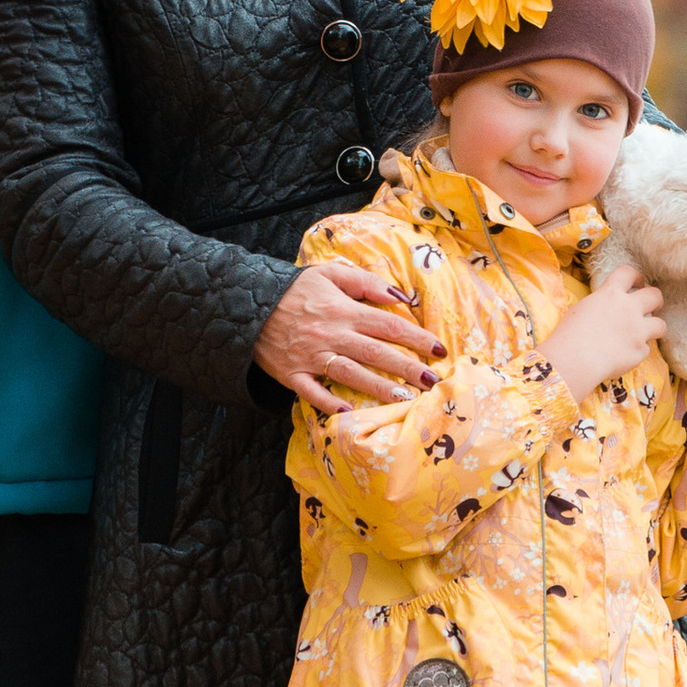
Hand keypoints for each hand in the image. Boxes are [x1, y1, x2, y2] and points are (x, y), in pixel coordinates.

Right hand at [257, 265, 443, 410]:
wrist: (247, 304)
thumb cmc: (294, 289)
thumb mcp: (329, 274)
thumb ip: (365, 282)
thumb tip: (399, 297)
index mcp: (343, 311)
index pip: (388, 325)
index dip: (416, 337)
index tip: (439, 349)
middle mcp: (332, 336)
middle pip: (376, 353)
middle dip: (407, 368)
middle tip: (433, 380)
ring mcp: (312, 357)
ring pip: (351, 375)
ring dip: (379, 388)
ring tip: (405, 400)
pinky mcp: (292, 375)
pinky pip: (312, 393)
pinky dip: (329, 403)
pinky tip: (349, 413)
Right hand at [545, 272, 664, 401]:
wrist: (574, 360)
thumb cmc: (569, 335)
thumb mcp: (582, 308)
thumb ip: (601, 303)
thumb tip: (608, 306)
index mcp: (610, 294)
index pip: (629, 273)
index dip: (636, 277)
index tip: (636, 283)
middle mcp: (629, 309)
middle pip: (655, 295)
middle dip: (654, 300)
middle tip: (650, 307)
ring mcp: (637, 331)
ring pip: (660, 324)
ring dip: (655, 327)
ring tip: (647, 332)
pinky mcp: (640, 352)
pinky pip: (646, 349)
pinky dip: (638, 351)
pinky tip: (627, 355)